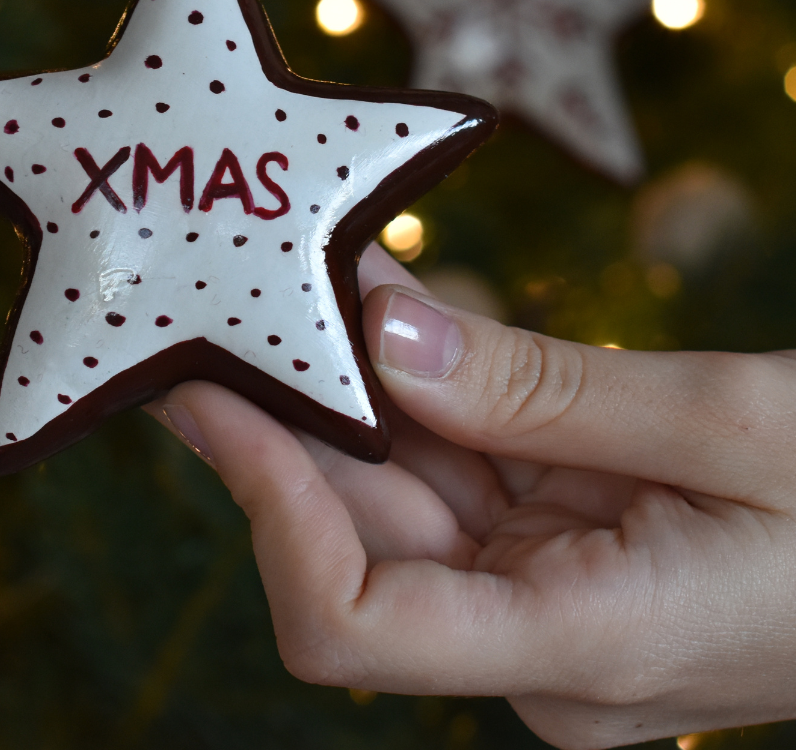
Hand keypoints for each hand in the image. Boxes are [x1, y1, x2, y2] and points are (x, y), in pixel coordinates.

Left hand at [151, 244, 795, 747]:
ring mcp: (538, 597)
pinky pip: (453, 465)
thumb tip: (380, 335)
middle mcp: (530, 643)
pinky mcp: (549, 549)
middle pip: (354, 536)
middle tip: (204, 303)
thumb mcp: (725, 425)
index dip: (268, 508)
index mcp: (578, 648)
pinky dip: (408, 387)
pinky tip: (367, 302)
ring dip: (335, 387)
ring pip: (393, 490)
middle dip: (276, 418)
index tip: (217, 389)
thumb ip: (540, 389)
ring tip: (271, 281)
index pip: (353, 621)